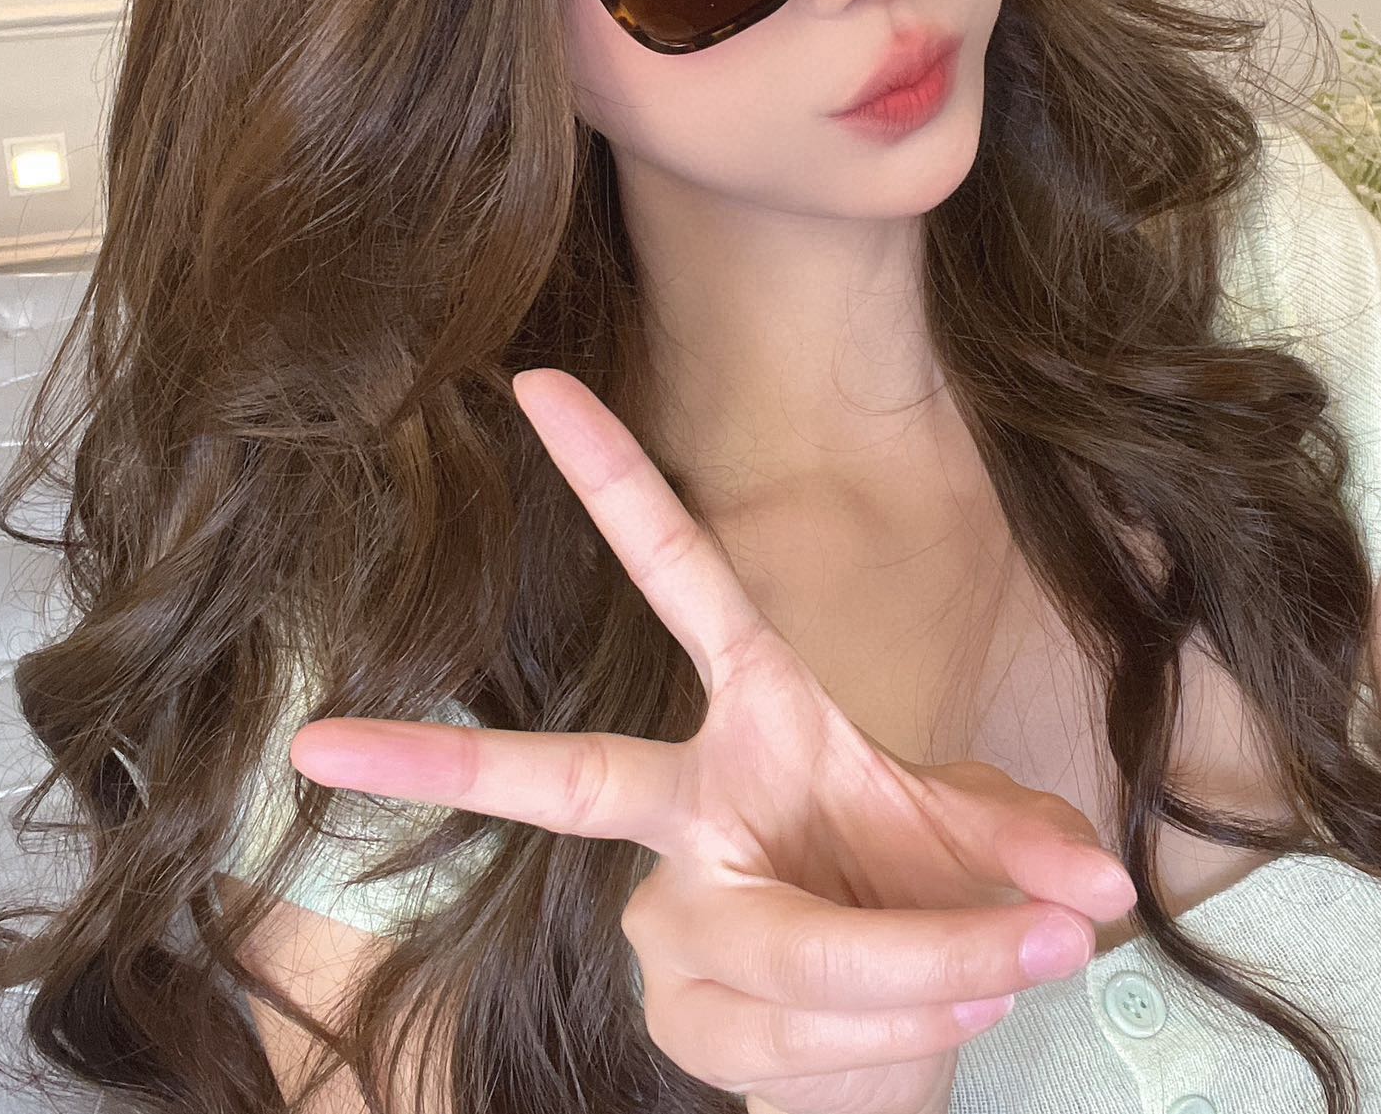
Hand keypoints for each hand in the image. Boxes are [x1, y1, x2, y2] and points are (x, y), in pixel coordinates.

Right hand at [290, 368, 1136, 1113]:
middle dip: (446, 757)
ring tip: (1004, 967)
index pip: (679, 582)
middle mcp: (685, 809)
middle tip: (319, 746)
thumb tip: (1097, 890)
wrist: (885, 1032)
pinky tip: (920, 1028)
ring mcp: (666, 920)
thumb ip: (1032, 847)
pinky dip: (907, 1034)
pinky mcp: (677, 1019)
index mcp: (754, 718)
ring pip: (794, 950)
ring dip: (932, 970)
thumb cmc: (914, 892)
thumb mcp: (986, 847)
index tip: (533, 382)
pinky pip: (808, 1036)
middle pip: (570, 781)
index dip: (614, 481)